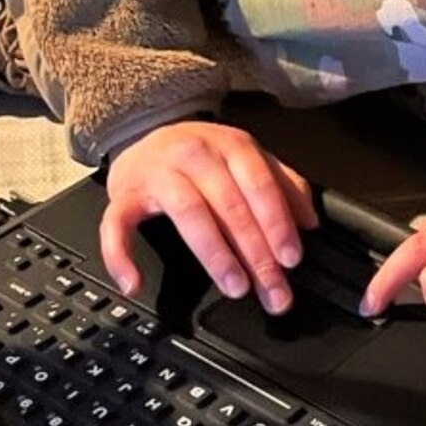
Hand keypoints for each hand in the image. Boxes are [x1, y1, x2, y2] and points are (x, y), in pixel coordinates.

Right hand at [101, 119, 318, 315]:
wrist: (144, 136)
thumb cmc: (202, 157)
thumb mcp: (246, 160)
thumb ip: (282, 185)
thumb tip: (310, 221)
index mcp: (230, 146)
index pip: (259, 184)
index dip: (277, 222)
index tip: (290, 258)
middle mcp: (195, 154)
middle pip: (229, 204)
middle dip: (254, 252)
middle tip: (271, 289)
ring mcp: (158, 173)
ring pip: (188, 213)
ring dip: (214, 253)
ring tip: (234, 286)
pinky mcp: (124, 194)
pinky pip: (116, 225)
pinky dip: (120, 254)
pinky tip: (134, 282)